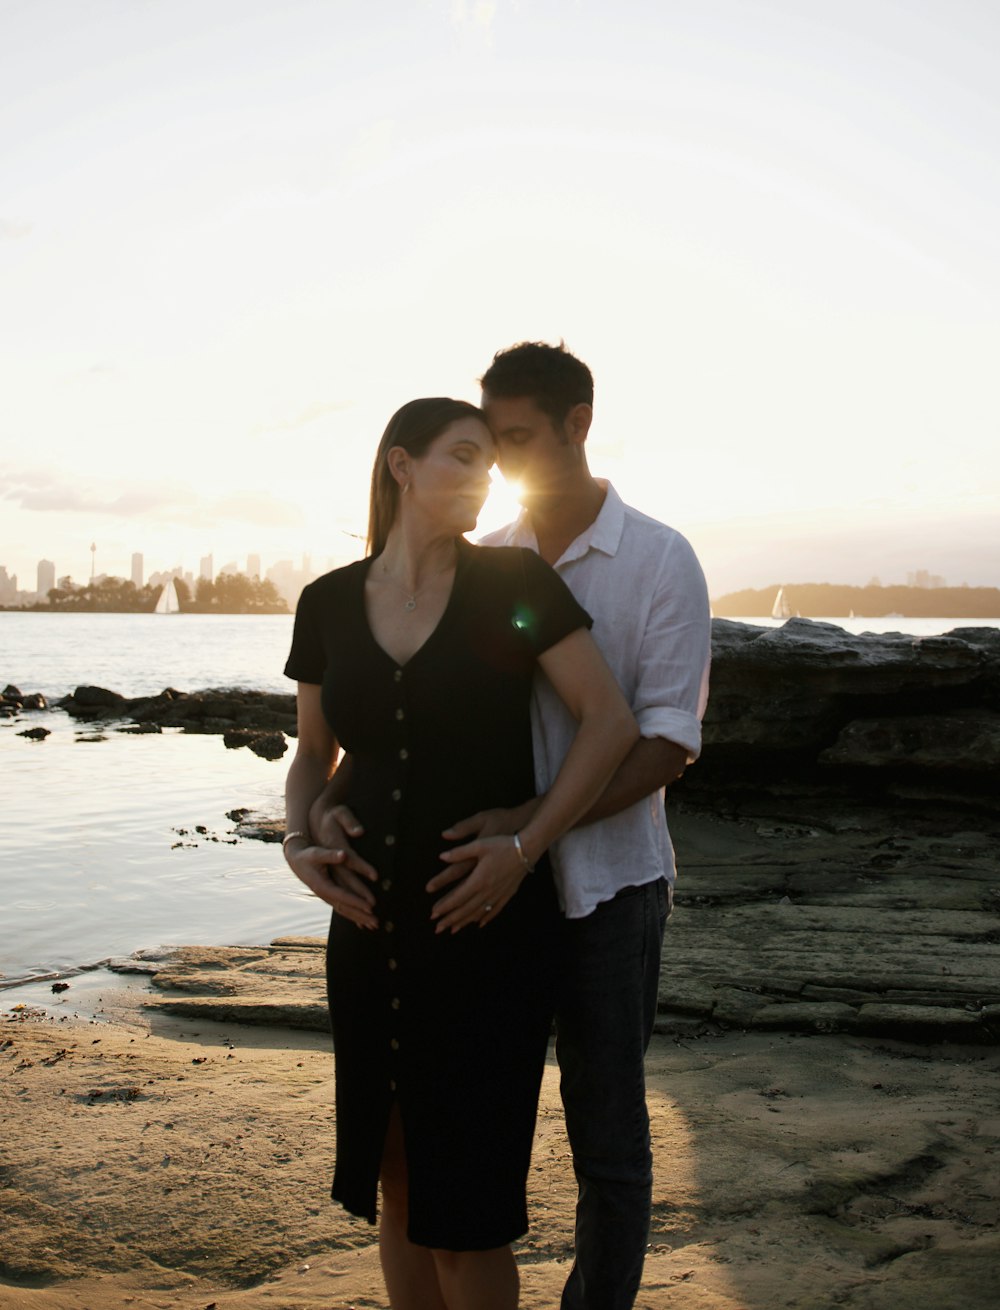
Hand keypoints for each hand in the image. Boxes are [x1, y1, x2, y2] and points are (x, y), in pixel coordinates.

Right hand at [284, 838, 378, 929]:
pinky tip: (362, 922)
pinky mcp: (329, 895)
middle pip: (344, 908)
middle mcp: (324, 894)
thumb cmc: (308, 855)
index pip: (343, 896)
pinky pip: (342, 908)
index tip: (371, 906)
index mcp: (322, 885)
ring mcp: (326, 897)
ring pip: (344, 910)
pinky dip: (352, 915)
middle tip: (376, 922)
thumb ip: (330, 855)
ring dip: (358, 918)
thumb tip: (343, 855)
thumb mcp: (317, 853)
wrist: (296, 860)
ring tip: (373, 925)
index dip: (356, 901)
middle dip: (361, 916)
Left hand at [427, 799, 540, 924]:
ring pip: (479, 912)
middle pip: (466, 909)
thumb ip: (460, 852)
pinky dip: (486, 917)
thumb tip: (442, 857)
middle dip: (450, 919)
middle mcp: (488, 890)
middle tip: (437, 928)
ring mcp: (498, 894)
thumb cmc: (503, 844)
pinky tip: (480, 924)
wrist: (528, 848)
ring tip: (453, 929)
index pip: (458, 897)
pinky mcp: (507, 893)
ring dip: (465, 921)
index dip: (445, 906)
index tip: (433, 913)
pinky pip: (495, 910)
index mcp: (479, 879)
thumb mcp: (480, 844)